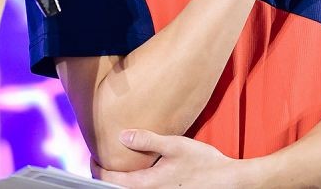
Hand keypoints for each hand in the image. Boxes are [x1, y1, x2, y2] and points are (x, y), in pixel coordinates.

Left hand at [94, 130, 247, 187]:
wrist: (227, 181)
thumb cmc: (203, 163)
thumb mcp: (175, 145)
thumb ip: (148, 140)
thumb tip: (122, 136)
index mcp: (147, 184)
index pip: (112, 180)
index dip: (98, 170)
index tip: (93, 158)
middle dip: (108, 176)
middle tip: (102, 161)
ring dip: (122, 181)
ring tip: (118, 165)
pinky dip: (135, 183)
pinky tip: (140, 172)